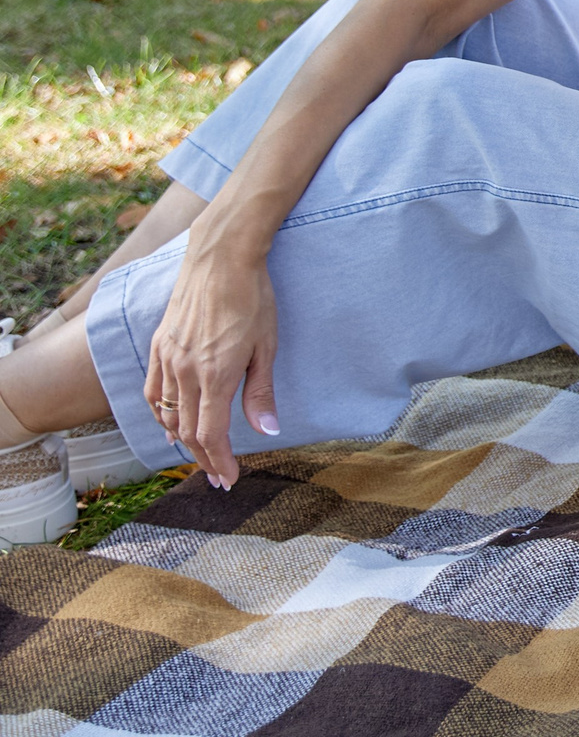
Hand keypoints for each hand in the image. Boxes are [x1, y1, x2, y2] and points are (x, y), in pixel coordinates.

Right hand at [144, 235, 280, 489]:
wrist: (220, 257)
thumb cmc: (252, 298)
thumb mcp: (266, 346)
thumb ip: (260, 391)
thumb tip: (267, 431)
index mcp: (214, 375)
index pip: (212, 433)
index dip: (220, 461)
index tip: (230, 478)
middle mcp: (184, 371)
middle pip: (188, 430)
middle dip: (204, 458)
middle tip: (218, 478)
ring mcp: (167, 358)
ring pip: (167, 414)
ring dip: (181, 440)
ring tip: (197, 455)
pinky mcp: (159, 345)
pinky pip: (153, 391)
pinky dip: (160, 413)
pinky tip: (170, 422)